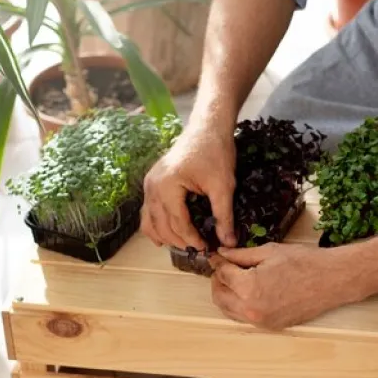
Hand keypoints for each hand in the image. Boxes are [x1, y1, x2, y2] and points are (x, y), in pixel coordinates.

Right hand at [142, 121, 236, 249]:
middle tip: (199, 250)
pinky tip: (166, 236)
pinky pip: (148, 211)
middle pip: (161, 225)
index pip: (178, 223)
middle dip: (179, 241)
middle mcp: (152, 186)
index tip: (208, 248)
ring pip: (150, 221)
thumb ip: (224, 216)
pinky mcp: (151, 182)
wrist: (207, 127)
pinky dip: (156, 225)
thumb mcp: (223, 186)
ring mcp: (149, 184)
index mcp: (167, 186)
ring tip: (185, 246)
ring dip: (165, 237)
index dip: (193, 240)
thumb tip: (229, 242)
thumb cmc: (215, 152)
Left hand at [209, 243, 361, 329]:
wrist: (332, 280)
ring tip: (234, 279)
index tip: (217, 256)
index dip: (218, 262)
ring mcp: (261, 320)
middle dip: (218, 280)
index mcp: (249, 287)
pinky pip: (244, 317)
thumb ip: (241, 255)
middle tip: (224, 267)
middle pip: (219, 296)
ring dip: (226, 295)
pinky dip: (239, 305)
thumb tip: (222, 254)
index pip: (222, 275)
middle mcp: (251, 309)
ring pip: (229, 310)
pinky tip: (247, 291)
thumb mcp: (269, 252)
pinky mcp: (271, 326)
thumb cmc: (305, 262)